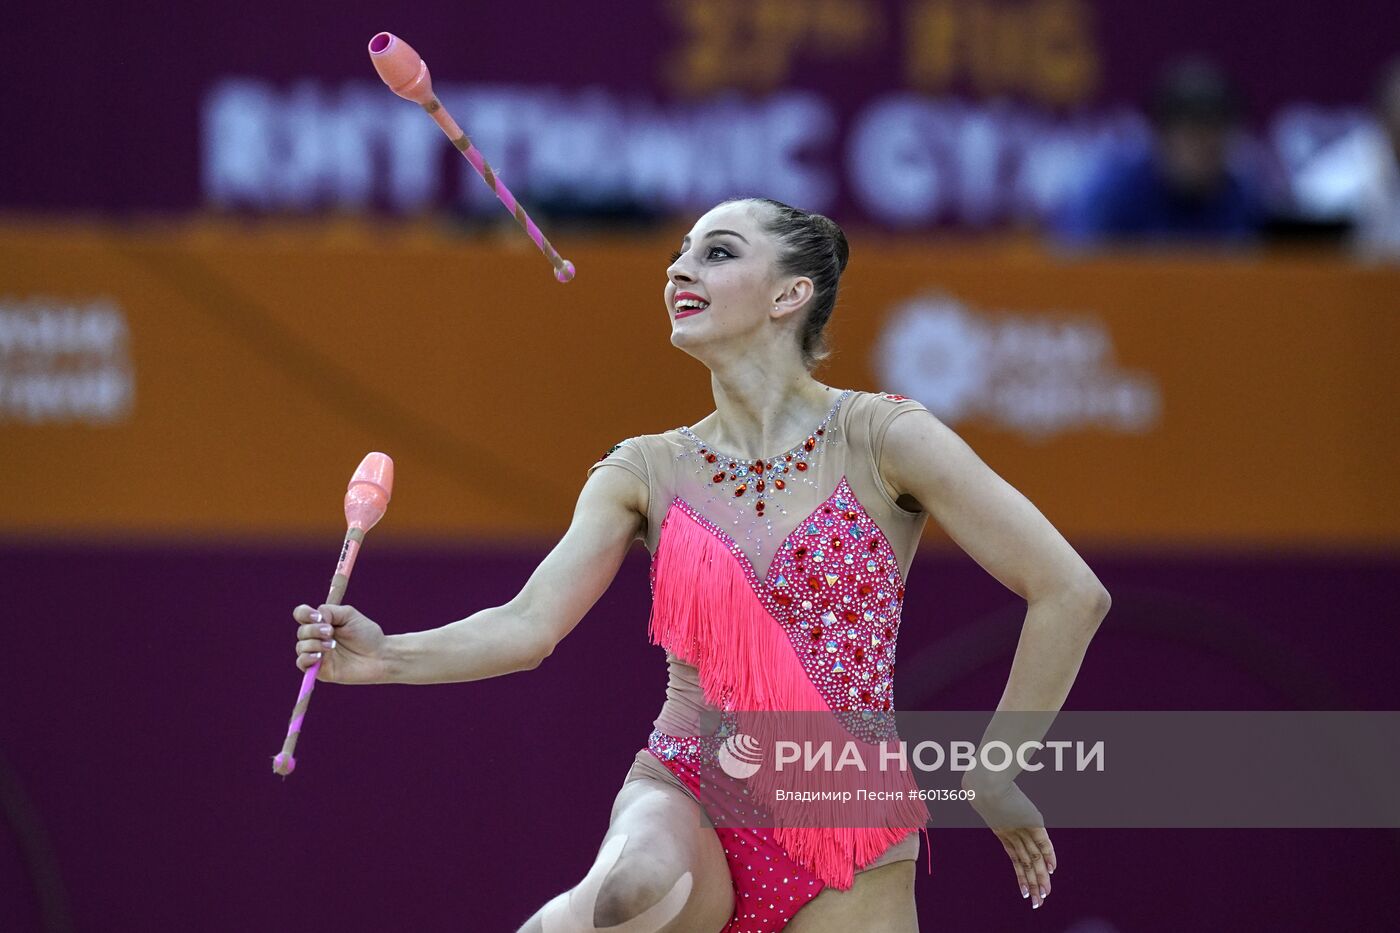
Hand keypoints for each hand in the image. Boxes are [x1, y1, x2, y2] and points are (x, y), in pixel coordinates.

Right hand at [291, 603, 388, 684]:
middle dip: (314, 630)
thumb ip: (330, 611)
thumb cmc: (366, 634)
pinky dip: (307, 658)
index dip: (305, 614)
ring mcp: (317, 654)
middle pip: (301, 631)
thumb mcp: (349, 615)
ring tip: (332, 645)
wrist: (379, 655)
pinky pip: (301, 663)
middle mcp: (316, 638)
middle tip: (330, 632)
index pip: (301, 615)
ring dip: (314, 644)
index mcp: (322, 623)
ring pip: (300, 647)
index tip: (318, 617)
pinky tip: (320, 656)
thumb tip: (316, 616)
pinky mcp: (319, 670)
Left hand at [966, 779, 1055, 909]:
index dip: (1021, 876)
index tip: (1025, 893)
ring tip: (1045, 894)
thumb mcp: (983, 795)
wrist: (984, 783)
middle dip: (1032, 884)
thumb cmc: (981, 784)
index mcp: (1001, 830)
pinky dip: (1048, 854)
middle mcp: (1012, 834)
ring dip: (1040, 876)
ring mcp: (1022, 829)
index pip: (1015, 858)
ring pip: (1034, 857)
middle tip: (1038, 904)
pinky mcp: (1032, 821)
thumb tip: (970, 788)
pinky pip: (1042, 841)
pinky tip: (1051, 869)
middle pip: (1025, 863)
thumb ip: (984, 798)